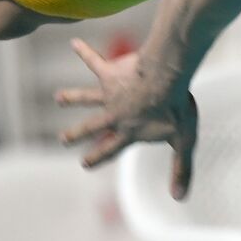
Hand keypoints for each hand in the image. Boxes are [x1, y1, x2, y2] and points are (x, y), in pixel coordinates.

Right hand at [56, 39, 198, 198]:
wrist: (166, 78)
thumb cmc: (176, 108)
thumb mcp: (182, 140)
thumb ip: (181, 169)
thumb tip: (180, 197)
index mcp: (130, 131)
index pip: (111, 148)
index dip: (99, 156)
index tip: (84, 164)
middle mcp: (115, 114)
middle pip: (93, 126)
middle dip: (77, 133)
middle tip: (63, 138)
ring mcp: (110, 93)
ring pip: (87, 97)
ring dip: (72, 97)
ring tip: (58, 97)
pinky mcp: (110, 73)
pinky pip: (94, 61)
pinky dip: (84, 52)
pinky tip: (75, 42)